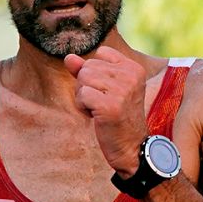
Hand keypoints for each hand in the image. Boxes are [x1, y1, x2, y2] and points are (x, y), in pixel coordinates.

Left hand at [64, 46, 148, 176]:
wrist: (131, 147)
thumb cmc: (118, 118)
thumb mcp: (107, 89)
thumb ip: (88, 71)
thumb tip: (68, 57)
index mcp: (134, 68)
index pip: (100, 54)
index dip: (95, 73)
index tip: (107, 91)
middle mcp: (131, 76)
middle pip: (88, 67)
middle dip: (87, 86)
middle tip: (102, 103)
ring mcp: (122, 91)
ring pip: (83, 78)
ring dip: (84, 97)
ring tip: (99, 109)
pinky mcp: (110, 106)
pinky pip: (82, 94)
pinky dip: (83, 107)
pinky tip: (96, 116)